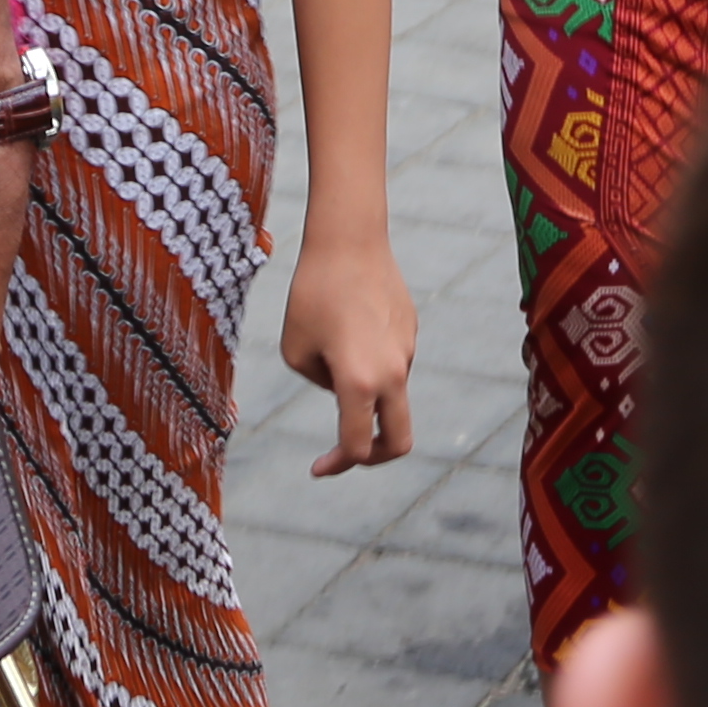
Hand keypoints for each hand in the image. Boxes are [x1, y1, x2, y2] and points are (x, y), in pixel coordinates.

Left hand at [278, 231, 416, 473]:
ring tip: (329, 341)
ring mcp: (406, 351)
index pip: (357, 447)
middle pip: (399, 441)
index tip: (317, 467)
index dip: (337, 465)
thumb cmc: (312, 293)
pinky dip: (371, 362)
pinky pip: (392, 360)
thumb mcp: (296, 351)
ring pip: (391, 394)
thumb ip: (321, 384)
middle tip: (348, 452)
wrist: (348, 239)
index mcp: (359, 383)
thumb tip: (345, 391)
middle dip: (375, 457)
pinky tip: (346, 323)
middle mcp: (392, 373)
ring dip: (364, 393)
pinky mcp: (411, 330)